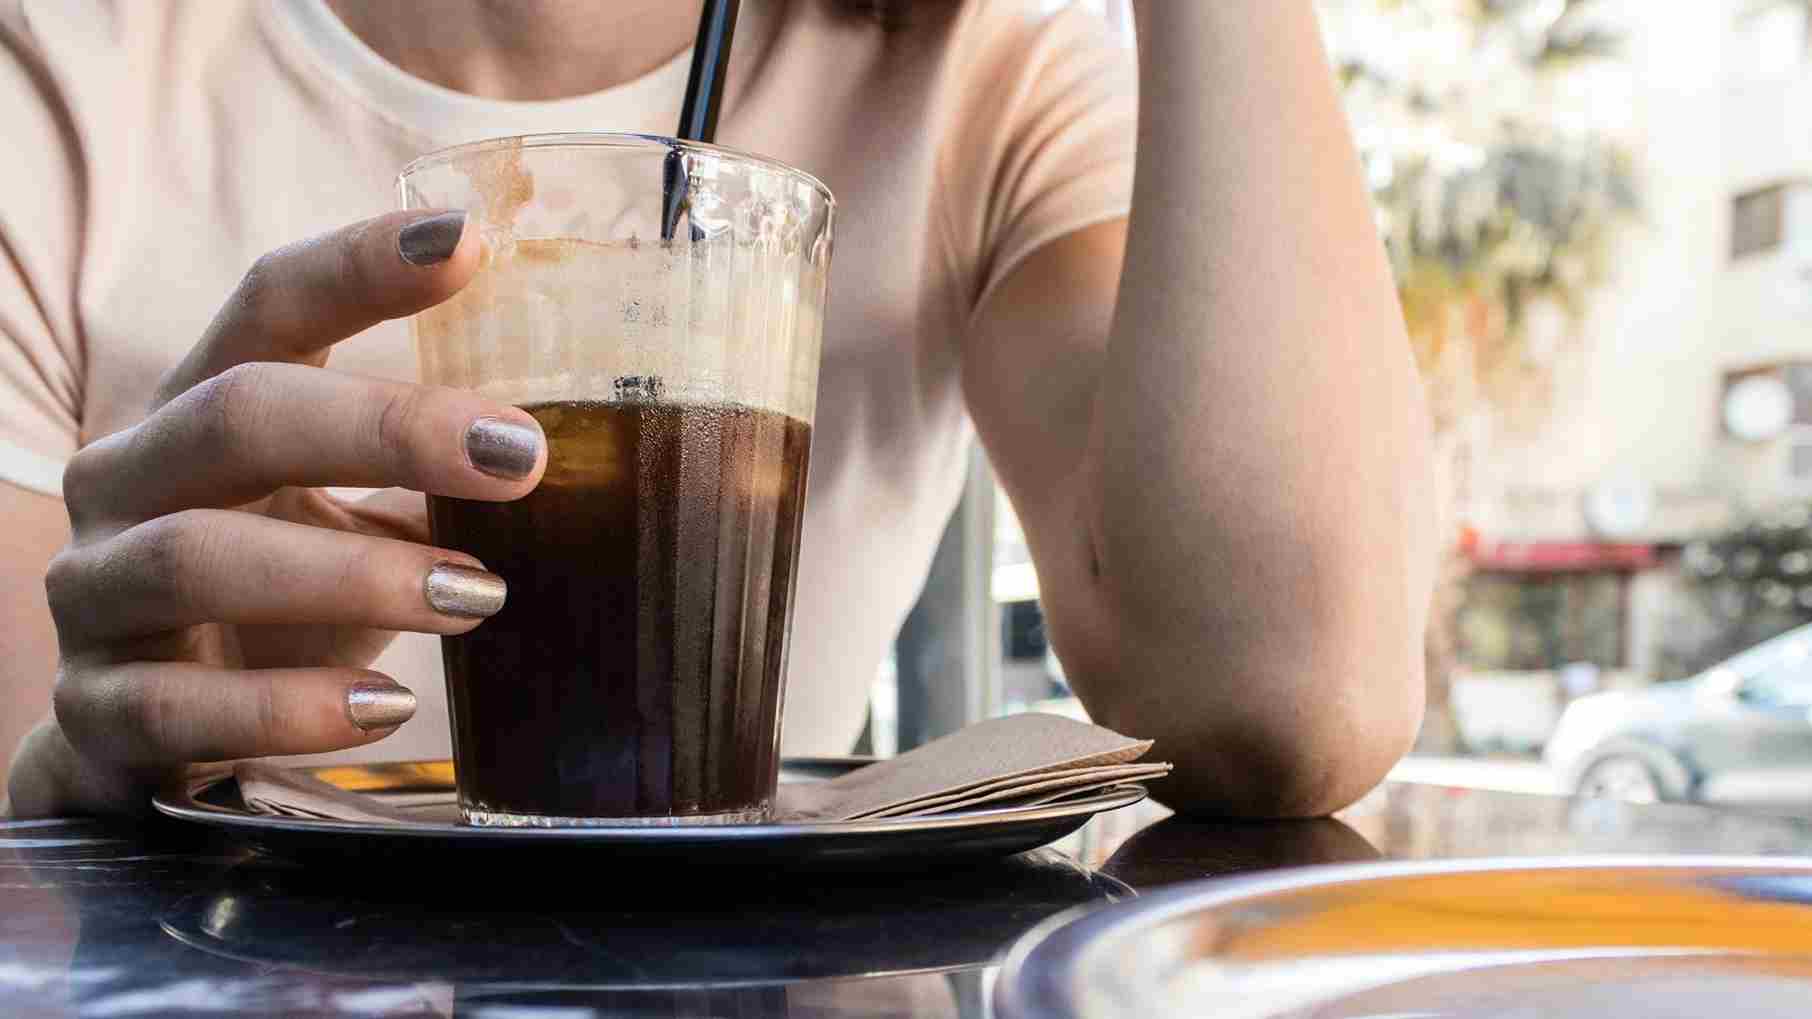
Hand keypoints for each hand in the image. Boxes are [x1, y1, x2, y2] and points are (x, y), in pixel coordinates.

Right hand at [6, 210, 546, 817]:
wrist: (152, 734)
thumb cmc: (281, 603)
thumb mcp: (349, 522)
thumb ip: (430, 480)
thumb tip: (599, 458)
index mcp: (201, 410)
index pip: (267, 306)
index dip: (358, 265)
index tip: (471, 241)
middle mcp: (131, 481)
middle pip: (236, 415)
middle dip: (383, 429)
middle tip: (520, 457)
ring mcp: (97, 593)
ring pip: (196, 558)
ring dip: (351, 575)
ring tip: (478, 595)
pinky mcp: (95, 709)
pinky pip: (173, 707)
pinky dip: (286, 707)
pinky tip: (384, 708)